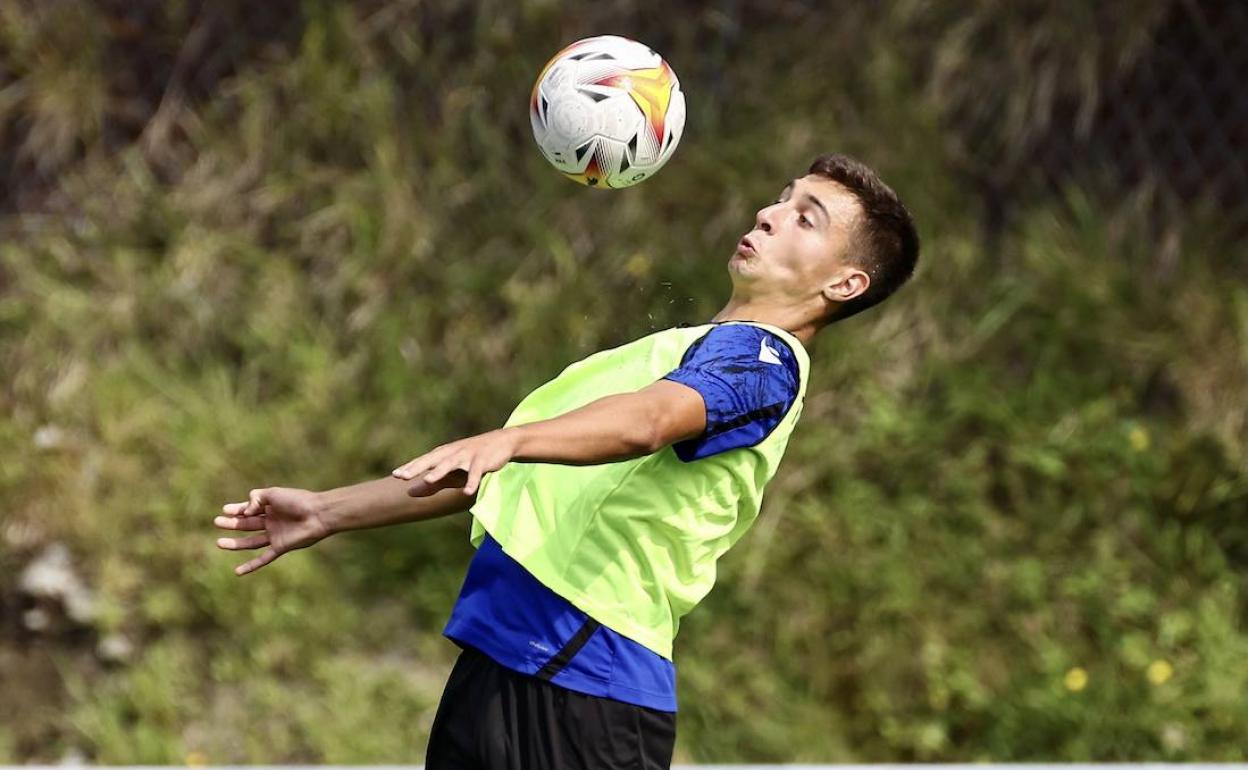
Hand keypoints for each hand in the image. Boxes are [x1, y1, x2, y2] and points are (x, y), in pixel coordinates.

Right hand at [214, 487, 332, 575]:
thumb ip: (256, 499)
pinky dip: (251, 566)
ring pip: (251, 541)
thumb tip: (244, 512)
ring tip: (218, 543)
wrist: (318, 514)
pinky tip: (237, 572)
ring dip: (235, 543)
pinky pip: (263, 559)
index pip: (249, 509)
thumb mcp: (273, 493)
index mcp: (271, 507)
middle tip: (217, 522)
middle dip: (232, 524)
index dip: (237, 509)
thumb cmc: (297, 500)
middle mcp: (272, 521)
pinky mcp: (280, 547)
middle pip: (247, 524)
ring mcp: (275, 535)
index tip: (225, 509)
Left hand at [391, 428, 517, 496]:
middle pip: (432, 460)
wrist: (501, 442)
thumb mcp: (452, 472)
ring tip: (428, 480)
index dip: (410, 468)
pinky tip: (467, 492)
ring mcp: (467, 455)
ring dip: (440, 471)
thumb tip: (409, 493)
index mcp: (443, 454)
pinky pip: (476, 472)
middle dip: (417, 467)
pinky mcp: (483, 460)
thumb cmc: (472, 459)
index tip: (395, 475)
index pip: (423, 461)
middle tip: (402, 476)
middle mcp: (452, 452)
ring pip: (451, 463)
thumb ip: (432, 483)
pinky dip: (472, 481)